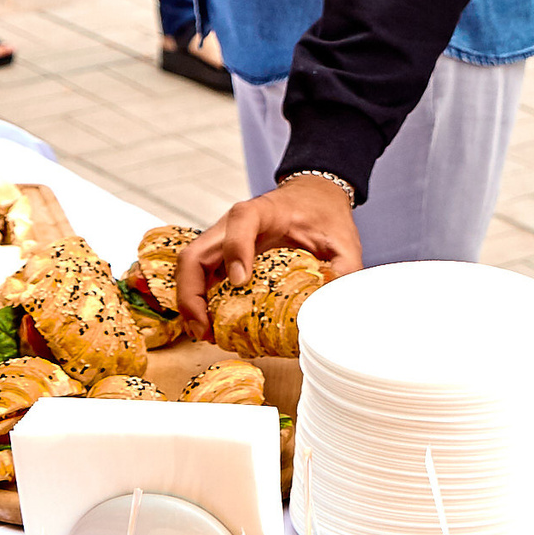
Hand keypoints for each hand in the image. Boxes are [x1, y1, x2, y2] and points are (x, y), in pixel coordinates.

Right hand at [175, 174, 362, 340]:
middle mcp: (233, 225)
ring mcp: (223, 241)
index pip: (241, 220)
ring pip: (190, 268)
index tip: (240, 282)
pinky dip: (197, 302)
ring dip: (189, 302)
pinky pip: (200, 277)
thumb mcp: (342, 241)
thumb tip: (340, 309)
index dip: (235, 249)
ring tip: (204, 334)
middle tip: (205, 328)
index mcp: (265, 211)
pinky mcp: (222, 257)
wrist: (313, 200)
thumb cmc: (322, 216)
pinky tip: (209, 326)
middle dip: (192, 294)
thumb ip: (344, 271)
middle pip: (196, 252)